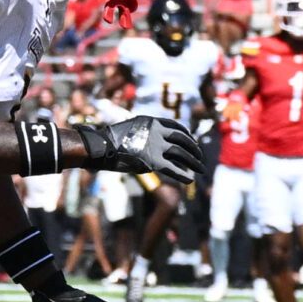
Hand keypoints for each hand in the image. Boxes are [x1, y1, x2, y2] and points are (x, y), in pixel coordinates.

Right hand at [81, 115, 207, 186]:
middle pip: (182, 139)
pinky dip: (182, 175)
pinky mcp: (153, 161)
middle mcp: (156, 131)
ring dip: (193, 162)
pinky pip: (172, 168)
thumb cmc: (111, 140)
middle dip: (194, 149)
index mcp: (152, 121)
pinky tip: (189, 180)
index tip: (193, 142)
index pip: (176, 126)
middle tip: (200, 157)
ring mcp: (155, 145)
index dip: (187, 135)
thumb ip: (145, 133)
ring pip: (181, 153)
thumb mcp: (131, 129)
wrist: (101, 147)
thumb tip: (154, 143)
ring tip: (201, 169)